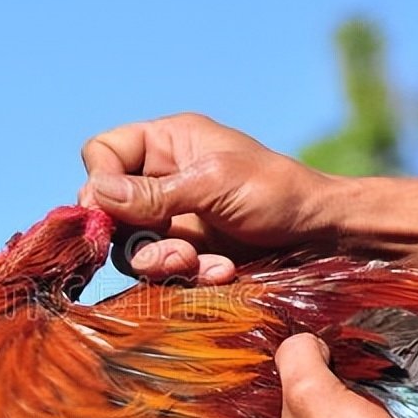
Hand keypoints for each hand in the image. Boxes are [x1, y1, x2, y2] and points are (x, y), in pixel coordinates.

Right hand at [79, 113, 338, 283]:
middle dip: (132, 234)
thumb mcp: (213, 185)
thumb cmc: (276, 192)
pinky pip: (162, 269)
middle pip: (108, 207)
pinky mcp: (187, 251)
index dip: (98, 180)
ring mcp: (172, 217)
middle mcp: (161, 177)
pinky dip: (187, 275)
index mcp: (166, 143)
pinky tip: (220, 271)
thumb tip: (96, 195)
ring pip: (131, 246)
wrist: (321, 233)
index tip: (107, 211)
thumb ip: (153, 193)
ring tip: (196, 264)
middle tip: (167, 249)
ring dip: (161, 261)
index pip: (103, 152)